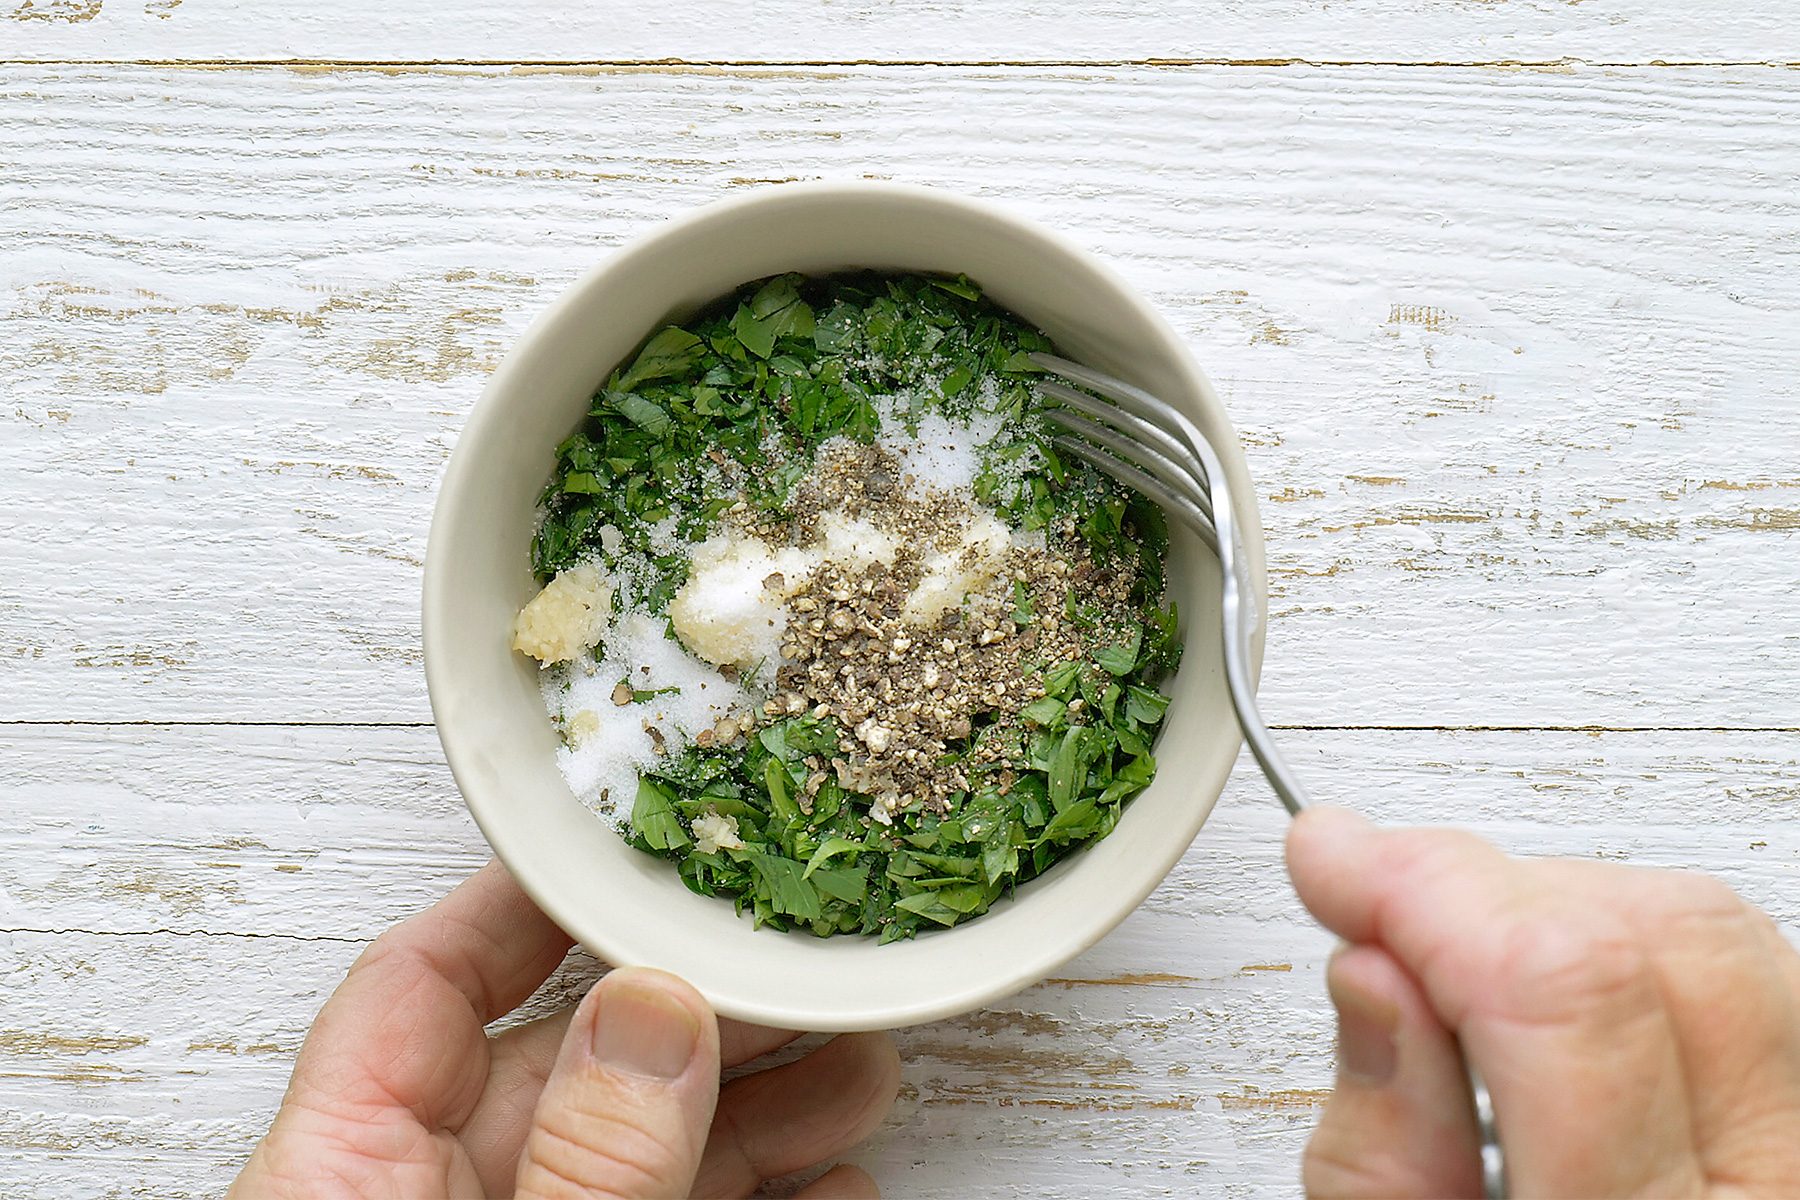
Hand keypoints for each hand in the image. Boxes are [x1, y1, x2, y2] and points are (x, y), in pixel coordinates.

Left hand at [232, 861, 900, 1197]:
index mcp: (339, 1178)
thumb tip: (659, 1012)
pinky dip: (766, 1198)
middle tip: (802, 973)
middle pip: (567, 1061)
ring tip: (860, 1067)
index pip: (417, 986)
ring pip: (643, 1148)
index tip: (629, 852)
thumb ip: (587, 1158)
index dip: (523, 903)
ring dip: (762, 1108)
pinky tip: (838, 1177)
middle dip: (703, 1013)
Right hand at [1286, 806, 1799, 1197]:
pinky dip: (1638, 954)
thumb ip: (1380, 1155)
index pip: (1565, 988)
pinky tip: (1558, 1011)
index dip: (1429, 888)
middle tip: (1380, 916)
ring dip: (1564, 920)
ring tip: (1467, 988)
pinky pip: (1760, 977)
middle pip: (1661, 936)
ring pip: (1721, 934)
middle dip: (1490, 898)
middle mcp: (1776, 1184)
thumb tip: (1373, 973)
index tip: (1331, 859)